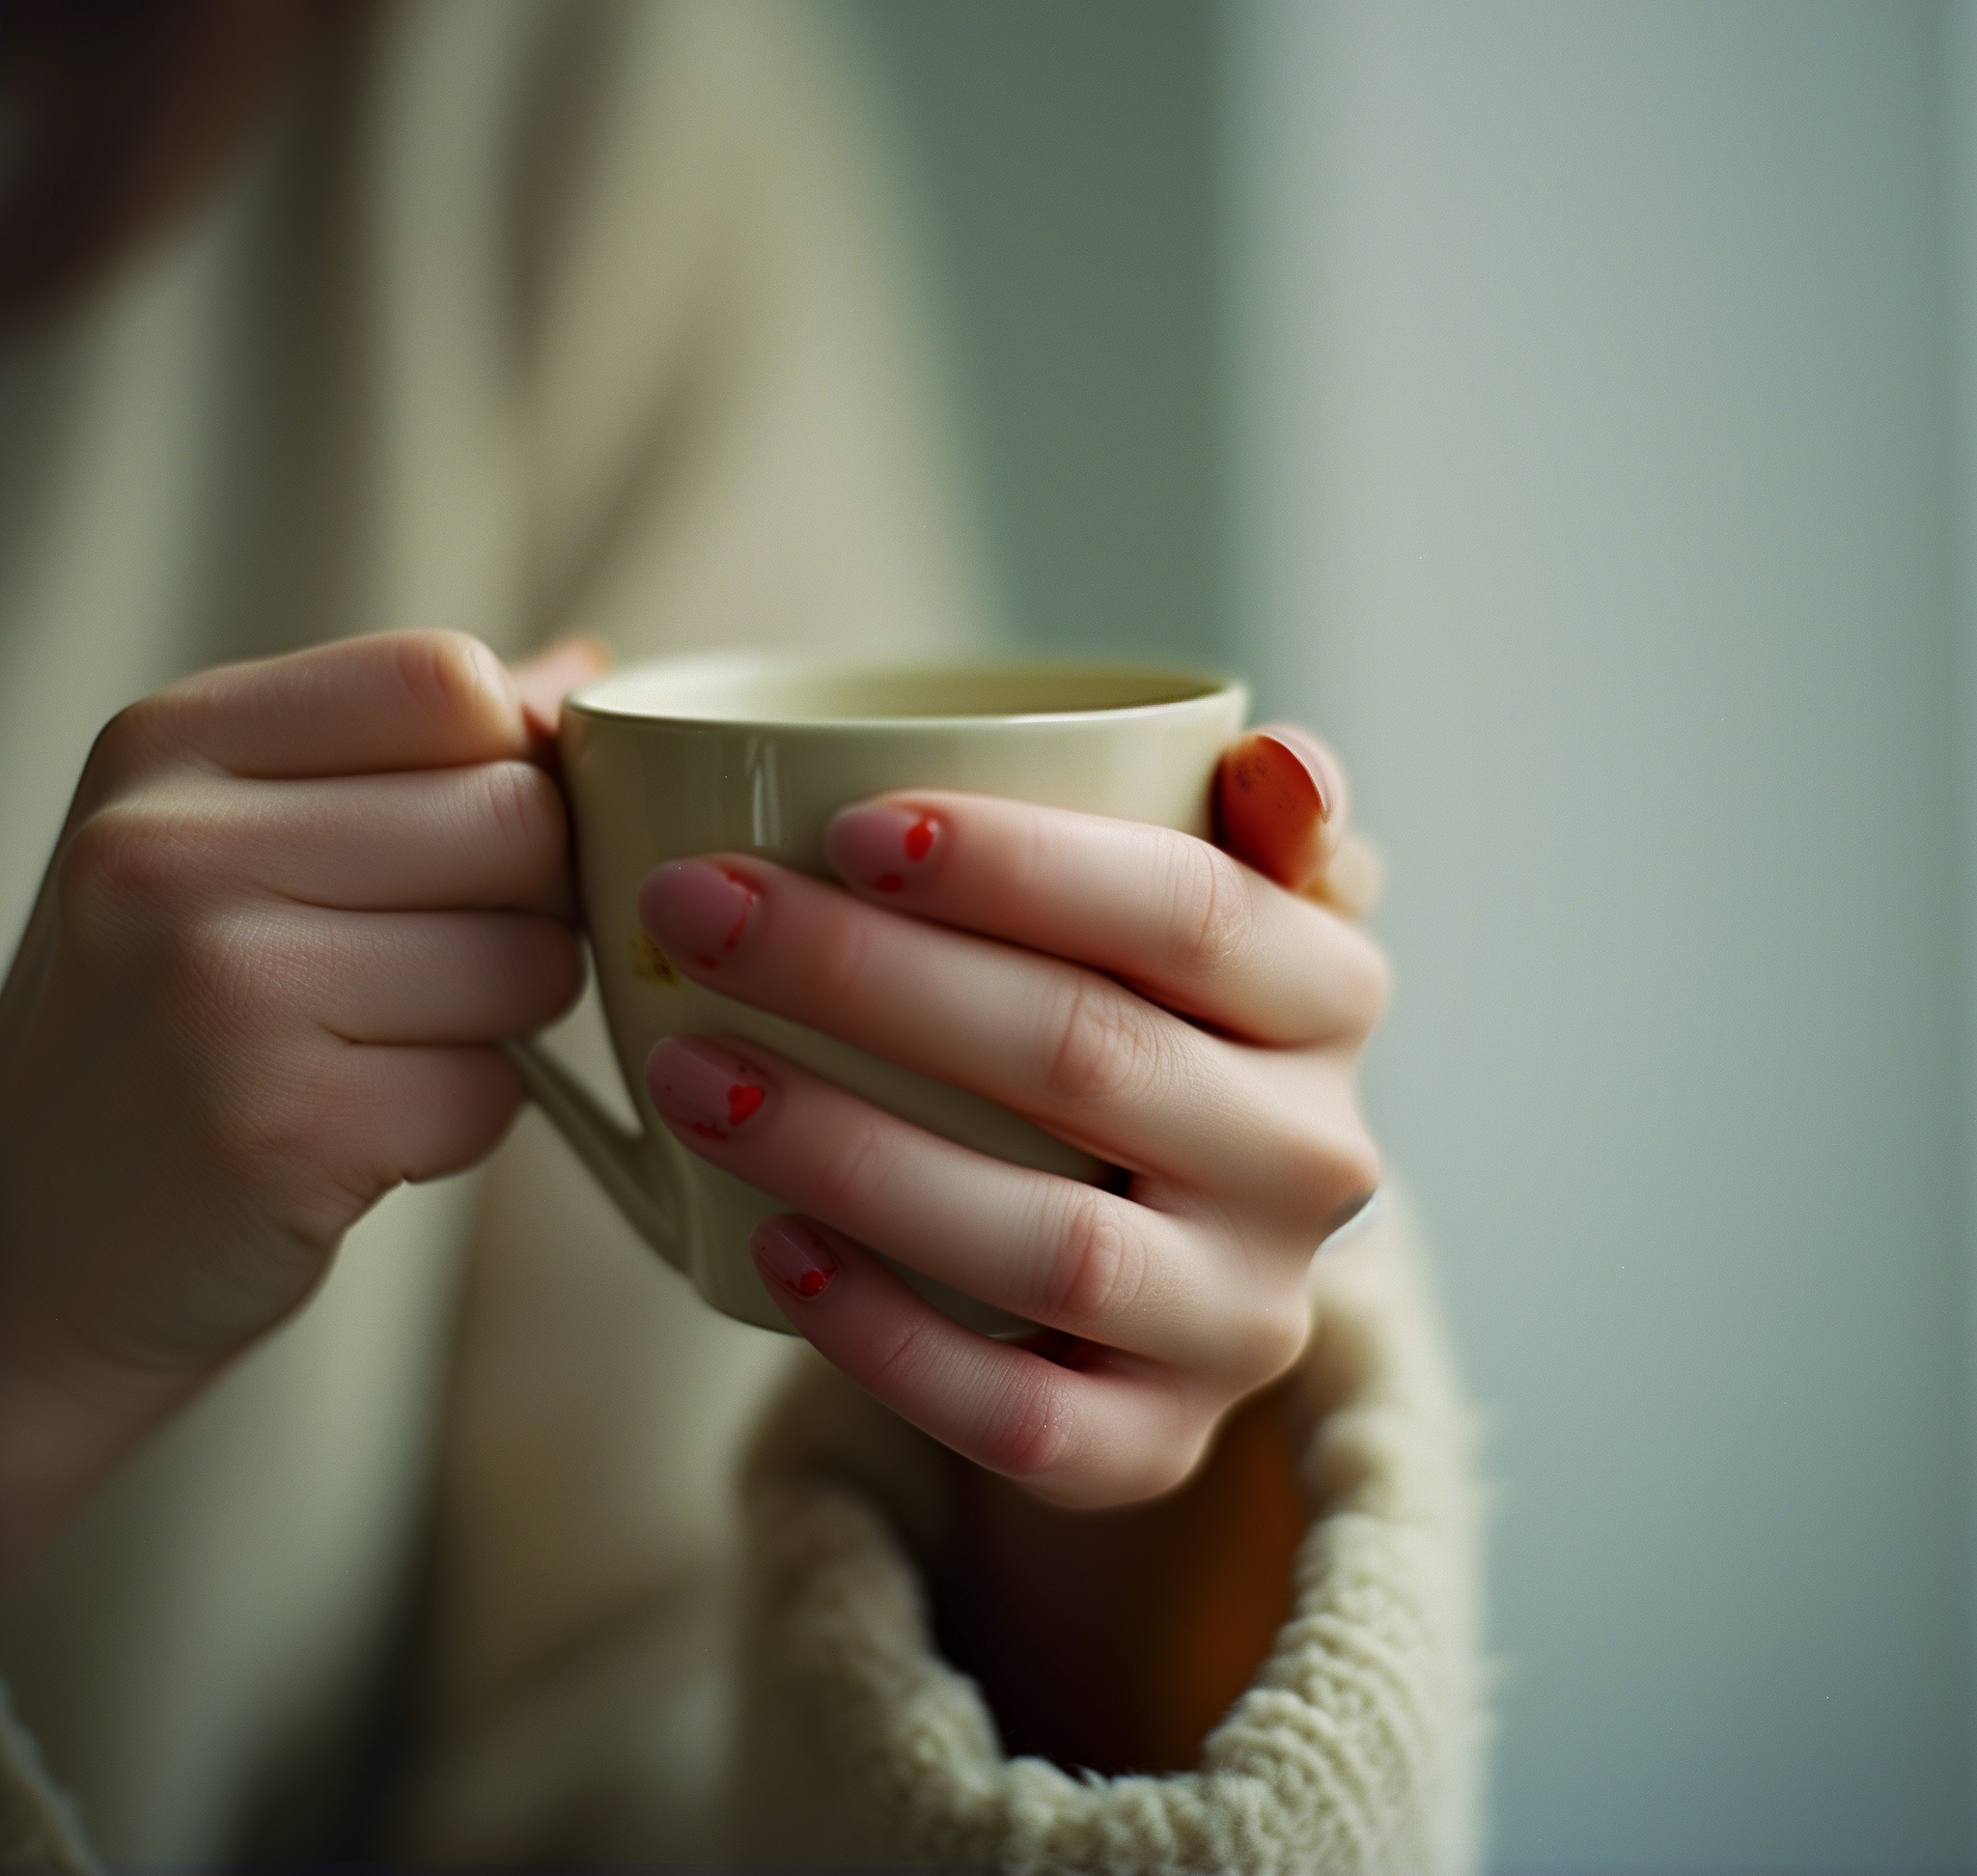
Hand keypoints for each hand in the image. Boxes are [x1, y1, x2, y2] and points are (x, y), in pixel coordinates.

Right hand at [0, 630, 600, 1579]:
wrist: (33, 1249)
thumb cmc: (169, 1022)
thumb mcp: (237, 837)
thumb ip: (410, 748)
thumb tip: (586, 673)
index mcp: (173, 743)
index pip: (449, 681)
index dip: (513, 766)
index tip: (474, 839)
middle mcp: (172, 849)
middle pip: (517, 815)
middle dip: (527, 902)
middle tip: (431, 960)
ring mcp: (218, 989)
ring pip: (530, 959)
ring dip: (500, 1020)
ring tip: (380, 1042)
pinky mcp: (280, 1128)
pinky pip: (493, 1092)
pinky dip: (460, 1120)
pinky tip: (359, 1125)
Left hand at [637, 723, 1384, 1508]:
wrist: (1162, 1236)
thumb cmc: (1141, 1015)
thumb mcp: (1208, 904)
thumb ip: (1250, 817)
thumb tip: (1282, 761)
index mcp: (1333, 998)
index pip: (1188, 912)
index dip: (1014, 864)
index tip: (839, 825)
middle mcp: (1313, 1164)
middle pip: (1084, 1059)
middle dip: (864, 976)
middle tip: (693, 911)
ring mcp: (1241, 1319)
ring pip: (1048, 1245)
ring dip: (844, 1151)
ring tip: (686, 1069)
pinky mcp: (1155, 1445)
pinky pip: (1019, 1419)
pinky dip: (883, 1339)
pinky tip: (764, 1244)